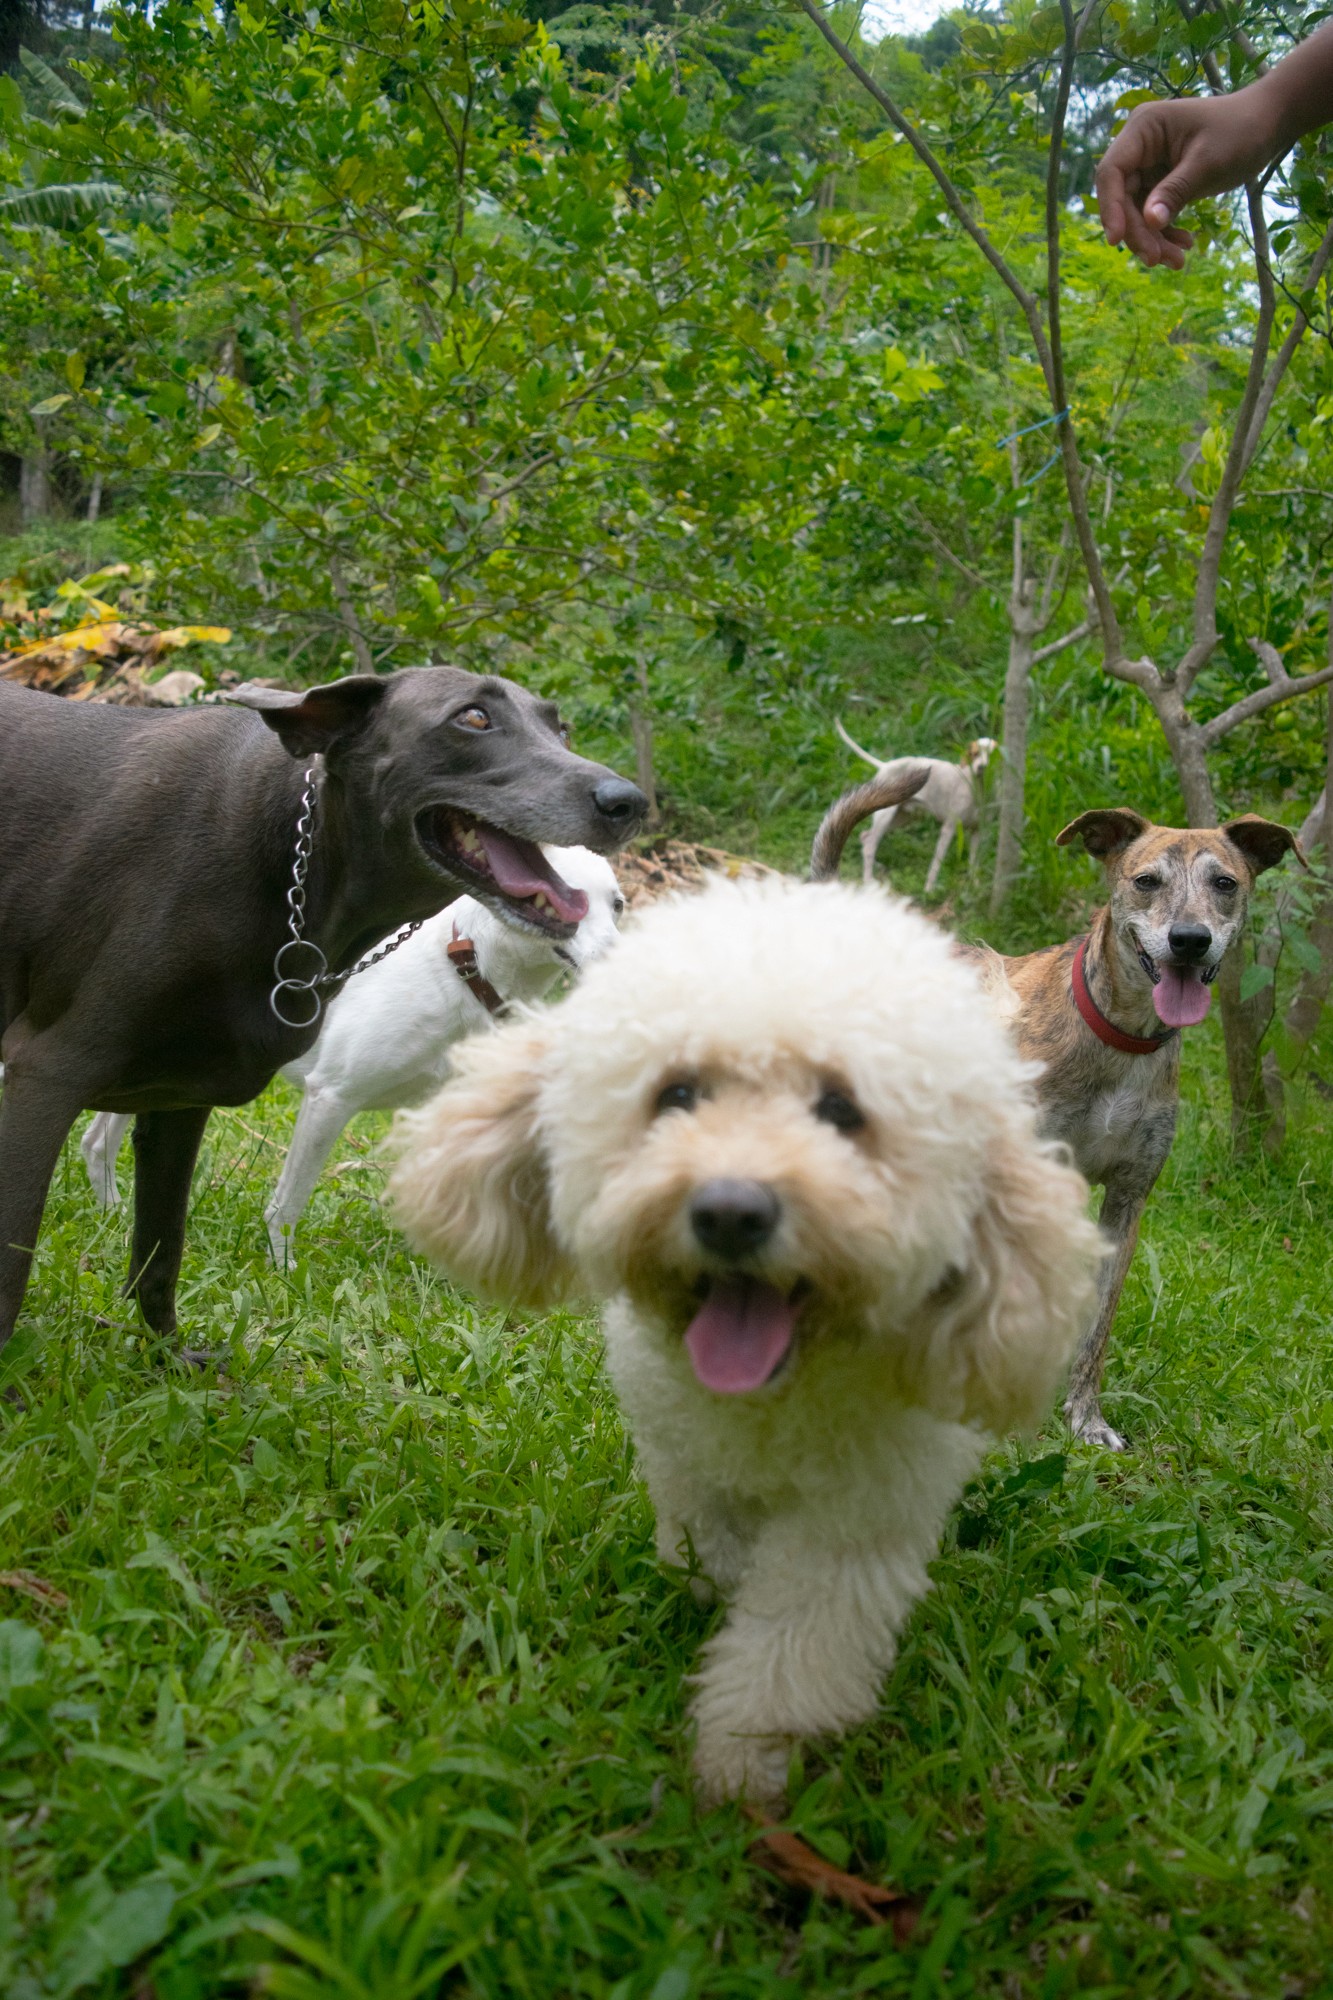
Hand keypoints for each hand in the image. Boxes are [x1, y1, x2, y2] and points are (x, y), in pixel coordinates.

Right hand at [1096, 89, 1283, 268]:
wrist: (1266, 124)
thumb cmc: (1240, 131)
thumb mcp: (1208, 162)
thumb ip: (1176, 191)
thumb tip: (1149, 222)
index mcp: (1144, 127)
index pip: (1112, 172)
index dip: (1110, 208)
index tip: (1117, 241)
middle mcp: (1140, 146)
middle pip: (1122, 198)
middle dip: (1139, 232)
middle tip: (1158, 260)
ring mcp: (1149, 165)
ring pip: (1136, 212)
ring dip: (1153, 239)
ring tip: (1177, 261)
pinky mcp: (1161, 182)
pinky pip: (1153, 214)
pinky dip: (1165, 232)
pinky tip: (1185, 244)